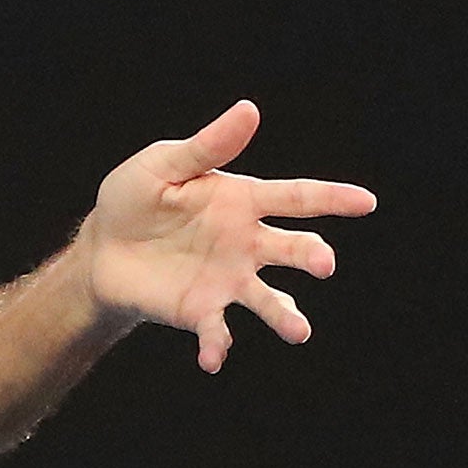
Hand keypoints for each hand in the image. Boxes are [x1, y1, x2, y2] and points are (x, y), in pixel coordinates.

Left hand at [77, 101, 376, 372]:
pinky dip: (218, 346)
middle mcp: (245, 243)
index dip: (332, 197)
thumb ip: (207, 146)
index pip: (296, 197)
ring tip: (299, 330)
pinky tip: (211, 358)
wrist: (101, 247)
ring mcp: (228, 280)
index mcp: (240, 201)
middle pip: (293, 248)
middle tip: (324, 263)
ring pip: (270, 301)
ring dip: (286, 316)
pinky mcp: (202, 311)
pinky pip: (218, 332)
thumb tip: (250, 109)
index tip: (366, 201)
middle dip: (313, 256)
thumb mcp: (164, 165)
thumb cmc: (134, 197)